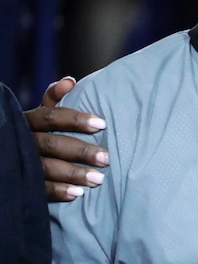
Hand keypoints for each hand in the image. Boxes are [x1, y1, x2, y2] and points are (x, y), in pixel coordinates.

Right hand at [24, 77, 108, 201]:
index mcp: (29, 120)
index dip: (75, 119)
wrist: (12, 154)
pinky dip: (58, 191)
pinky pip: (38, 189)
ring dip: (73, 174)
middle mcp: (23, 140)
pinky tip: (77, 194)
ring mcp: (20, 162)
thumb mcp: (42, 113)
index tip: (102, 124)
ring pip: (46, 168)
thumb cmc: (38, 130)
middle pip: (52, 144)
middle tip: (106, 158)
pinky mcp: (20, 182)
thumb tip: (69, 81)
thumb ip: (55, 97)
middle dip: (80, 151)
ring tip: (98, 180)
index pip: (51, 115)